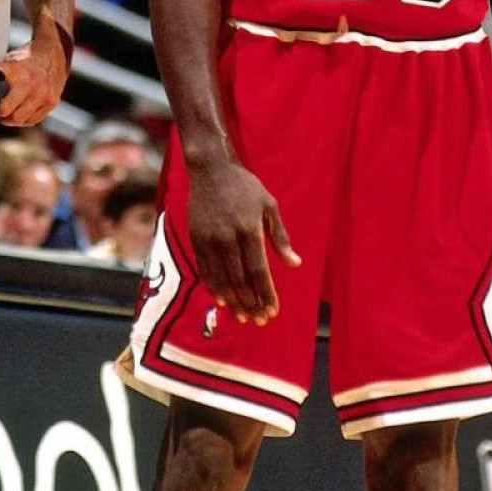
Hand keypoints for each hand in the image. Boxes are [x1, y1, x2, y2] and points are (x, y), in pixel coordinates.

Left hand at [0, 31, 67, 126]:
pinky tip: (20, 113)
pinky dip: (24, 120)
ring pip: (19, 119)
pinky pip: (33, 121)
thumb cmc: (27, 58)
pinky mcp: (52, 102)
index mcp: (17, 71)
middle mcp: (31, 84)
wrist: (56, 54)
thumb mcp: (10, 60)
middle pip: (6, 111)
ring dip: (10, 119)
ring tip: (8, 113)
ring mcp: (43, 94)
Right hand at [188, 159, 300, 324]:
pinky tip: (223, 300)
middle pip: (239, 280)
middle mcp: (227, 238)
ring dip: (234, 301)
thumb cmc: (245, 187)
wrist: (211, 170)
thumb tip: (295, 263)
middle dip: (251, 303)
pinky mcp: (196, 239)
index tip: (273, 310)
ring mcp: (209, 240)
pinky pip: (205, 271)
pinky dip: (215, 288)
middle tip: (260, 320)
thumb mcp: (269, 205)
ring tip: (243, 317)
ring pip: (221, 279)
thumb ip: (280, 237)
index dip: (265, 293)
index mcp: (249, 229)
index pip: (258, 271)